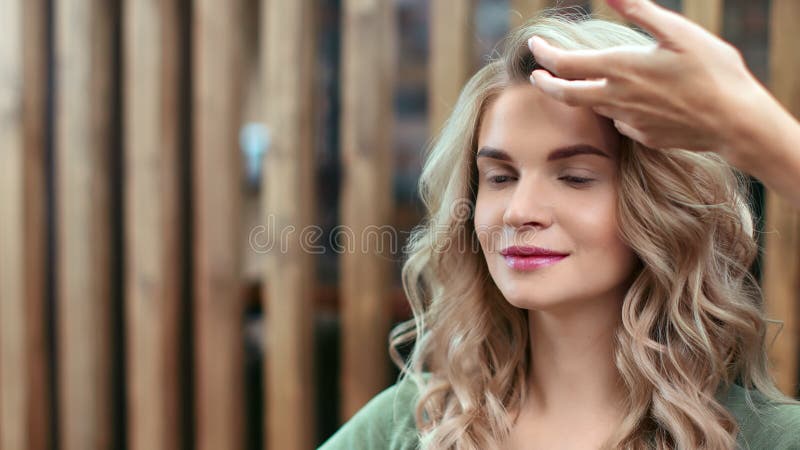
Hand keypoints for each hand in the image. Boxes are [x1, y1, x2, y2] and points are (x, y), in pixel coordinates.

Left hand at [526, 0, 766, 161]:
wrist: (736, 121)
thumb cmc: (713, 71)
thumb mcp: (678, 32)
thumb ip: (639, 12)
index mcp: (621, 69)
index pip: (565, 65)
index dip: (544, 55)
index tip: (535, 46)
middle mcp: (617, 99)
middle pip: (566, 95)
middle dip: (545, 84)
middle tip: (536, 75)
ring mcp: (629, 121)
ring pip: (594, 106)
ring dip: (582, 93)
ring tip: (583, 79)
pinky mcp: (643, 136)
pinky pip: (620, 120)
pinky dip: (615, 107)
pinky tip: (631, 99)